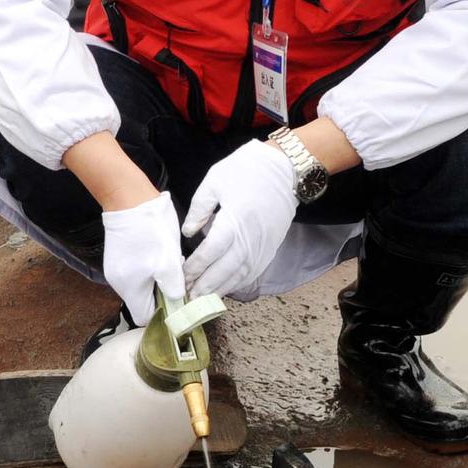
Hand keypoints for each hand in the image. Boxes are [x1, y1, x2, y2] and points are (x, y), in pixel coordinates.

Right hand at [101, 193, 185, 325]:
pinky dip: (149, 267)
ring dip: (156, 277)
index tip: (175, 299)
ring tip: (166, 258)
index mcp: (130, 288)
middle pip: (143, 301)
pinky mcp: (118, 257)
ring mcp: (115, 269)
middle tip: (173, 272)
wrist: (130, 198)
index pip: (144, 317)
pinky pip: (136, 272)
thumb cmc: (150, 230)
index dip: (162, 312)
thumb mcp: (169, 261)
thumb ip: (173, 287)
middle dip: (161, 291)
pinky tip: (157, 251)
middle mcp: (118, 283)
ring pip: (141, 286)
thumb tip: (176, 303)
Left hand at [182, 141, 299, 298]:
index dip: (195, 267)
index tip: (182, 276)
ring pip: (240, 275)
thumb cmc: (247, 170)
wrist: (285, 168)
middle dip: (205, 286)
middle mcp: (250, 239)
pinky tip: (226, 288)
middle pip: (224, 270)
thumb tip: (188, 232)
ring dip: (221, 289)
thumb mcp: (215, 181)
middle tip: (188, 297)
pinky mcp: (271, 247)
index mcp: (234, 221)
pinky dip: (238, 282)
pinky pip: (253, 271)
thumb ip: (199, 209)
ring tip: (203, 298)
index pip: (210, 252)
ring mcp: (263, 246)